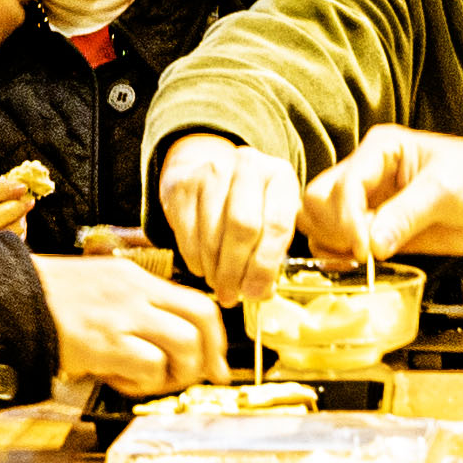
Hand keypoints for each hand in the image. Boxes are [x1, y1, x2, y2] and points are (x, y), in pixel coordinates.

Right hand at [33, 253, 225, 396]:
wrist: (7, 299)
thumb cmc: (48, 301)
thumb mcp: (101, 288)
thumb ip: (136, 308)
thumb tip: (169, 343)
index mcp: (137, 277)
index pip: (199, 302)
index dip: (216, 337)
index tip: (215, 361)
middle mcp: (137, 292)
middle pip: (203, 319)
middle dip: (209, 356)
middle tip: (198, 378)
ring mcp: (123, 316)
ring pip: (185, 344)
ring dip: (178, 373)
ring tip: (153, 381)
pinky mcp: (106, 342)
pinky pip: (151, 367)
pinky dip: (145, 384)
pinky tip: (123, 382)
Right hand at [156, 135, 300, 303]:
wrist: (209, 167)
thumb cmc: (250, 202)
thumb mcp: (273, 215)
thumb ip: (274, 251)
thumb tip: (260, 292)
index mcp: (280, 176)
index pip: (277, 225)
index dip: (265, 266)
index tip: (256, 292)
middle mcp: (248, 166)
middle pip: (242, 228)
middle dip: (236, 271)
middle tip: (232, 295)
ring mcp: (212, 172)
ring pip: (212, 235)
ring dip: (215, 270)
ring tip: (219, 285)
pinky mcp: (183, 186)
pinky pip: (188, 235)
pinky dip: (195, 260)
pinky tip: (204, 267)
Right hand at [305, 128, 462, 265]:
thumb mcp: (445, 191)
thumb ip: (406, 215)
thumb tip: (371, 244)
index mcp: (380, 149)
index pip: (344, 183)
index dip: (347, 218)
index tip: (364, 247)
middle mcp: (365, 172)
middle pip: (317, 199)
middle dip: (333, 228)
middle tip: (361, 251)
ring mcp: (365, 201)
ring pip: (316, 220)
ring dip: (329, 243)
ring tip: (360, 258)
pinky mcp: (371, 228)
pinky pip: (334, 241)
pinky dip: (336, 256)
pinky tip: (358, 264)